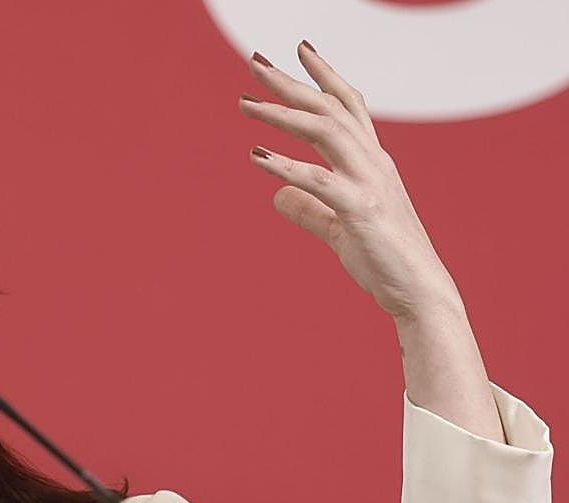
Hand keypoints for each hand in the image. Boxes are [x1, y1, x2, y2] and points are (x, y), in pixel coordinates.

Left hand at [238, 41, 458, 321]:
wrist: (417, 292)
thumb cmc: (383, 260)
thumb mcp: (338, 229)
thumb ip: (308, 209)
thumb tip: (276, 196)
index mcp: (371, 163)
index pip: (348, 106)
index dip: (324, 75)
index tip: (300, 49)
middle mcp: (374, 163)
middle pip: (329, 109)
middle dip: (291, 82)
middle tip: (254, 62)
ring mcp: (370, 183)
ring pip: (325, 132)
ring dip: (282, 114)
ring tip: (245, 104)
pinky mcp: (361, 210)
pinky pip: (320, 181)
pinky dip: (286, 166)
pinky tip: (256, 157)